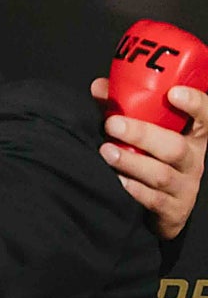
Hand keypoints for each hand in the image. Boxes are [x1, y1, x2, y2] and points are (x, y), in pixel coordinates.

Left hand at [92, 77, 207, 238]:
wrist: (161, 204)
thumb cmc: (151, 154)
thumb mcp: (145, 128)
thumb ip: (123, 105)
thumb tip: (100, 88)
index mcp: (192, 134)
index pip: (205, 116)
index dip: (195, 104)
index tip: (174, 93)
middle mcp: (193, 159)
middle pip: (176, 147)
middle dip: (143, 134)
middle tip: (112, 124)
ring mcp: (185, 186)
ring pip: (162, 174)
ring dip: (131, 162)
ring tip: (107, 151)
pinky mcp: (173, 209)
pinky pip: (154, 200)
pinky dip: (134, 189)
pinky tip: (118, 179)